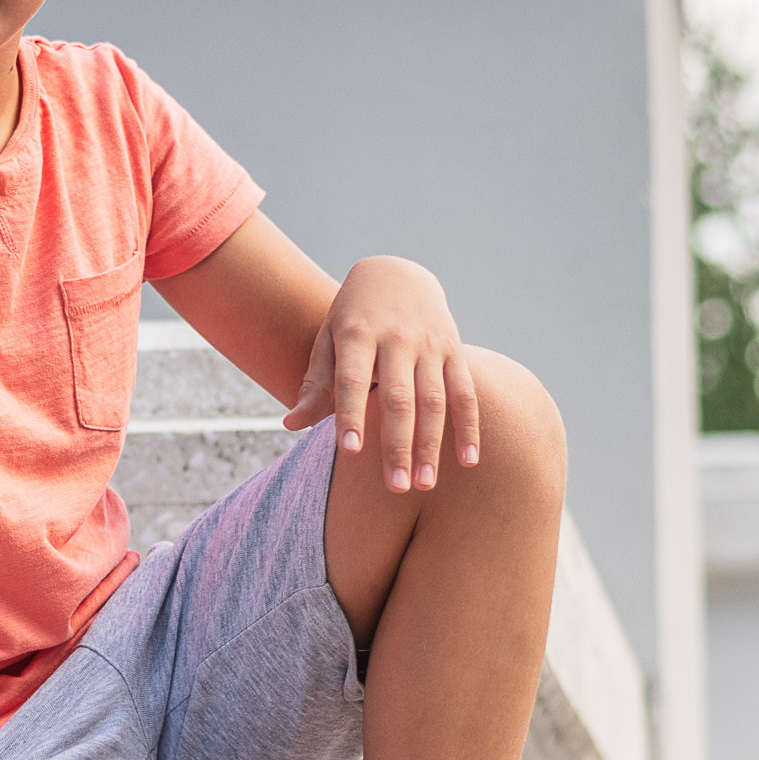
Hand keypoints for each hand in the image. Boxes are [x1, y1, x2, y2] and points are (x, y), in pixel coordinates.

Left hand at [283, 256, 480, 494]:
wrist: (397, 271)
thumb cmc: (352, 316)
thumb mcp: (328, 340)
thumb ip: (316, 384)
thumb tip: (290, 424)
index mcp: (356, 333)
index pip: (353, 380)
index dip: (351, 415)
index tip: (349, 452)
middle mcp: (396, 337)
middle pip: (398, 398)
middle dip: (398, 445)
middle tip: (396, 488)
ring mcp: (429, 343)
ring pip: (434, 400)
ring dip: (432, 445)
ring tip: (425, 484)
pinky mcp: (454, 349)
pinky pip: (464, 392)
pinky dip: (469, 427)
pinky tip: (468, 461)